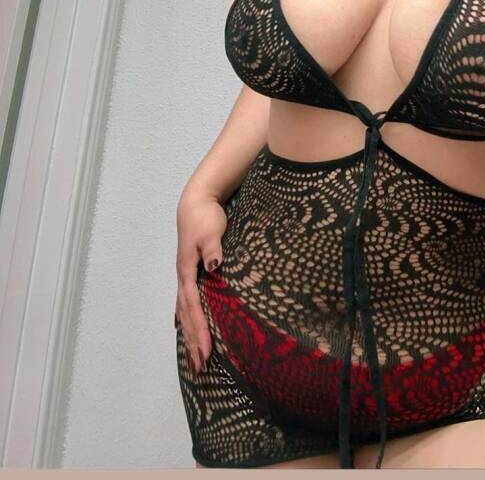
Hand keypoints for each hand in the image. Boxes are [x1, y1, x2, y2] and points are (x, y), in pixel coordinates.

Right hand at [175, 187, 227, 376]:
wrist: (196, 203)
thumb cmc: (205, 216)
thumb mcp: (211, 230)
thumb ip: (212, 248)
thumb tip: (214, 265)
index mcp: (187, 271)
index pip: (193, 307)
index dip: (199, 330)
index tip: (206, 352)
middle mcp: (183, 278)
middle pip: (186, 316)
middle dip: (193, 342)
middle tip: (200, 368)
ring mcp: (185, 276)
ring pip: (185, 313)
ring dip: (190, 336)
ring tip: (193, 359)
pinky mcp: (190, 273)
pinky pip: (187, 304)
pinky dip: (187, 320)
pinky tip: (187, 331)